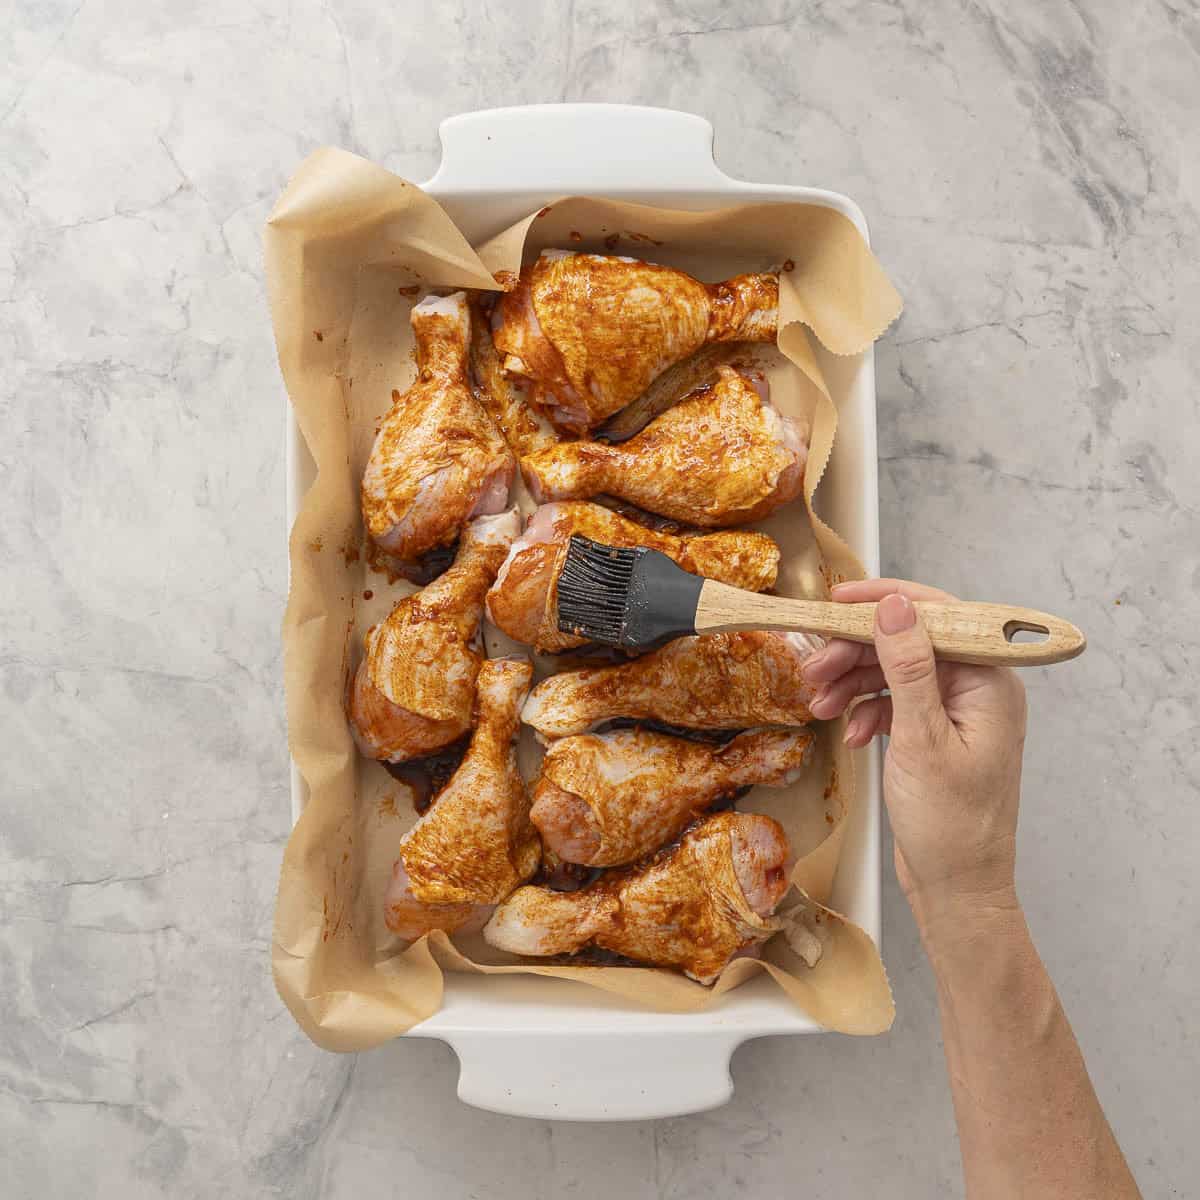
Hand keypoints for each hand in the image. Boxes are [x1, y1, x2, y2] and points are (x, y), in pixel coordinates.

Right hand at [803, 579, 1027, 930]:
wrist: (957, 890)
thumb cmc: (951, 825)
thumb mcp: (921, 739)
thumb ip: (908, 667)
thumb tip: (896, 606)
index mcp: (990, 682)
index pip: (936, 616)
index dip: (883, 602)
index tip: (835, 601)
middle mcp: (979, 689)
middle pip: (909, 642)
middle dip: (857, 651)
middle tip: (812, 665)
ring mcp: (958, 712)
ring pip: (896, 672)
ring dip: (854, 682)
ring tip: (816, 701)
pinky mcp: (938, 733)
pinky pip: (896, 702)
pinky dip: (867, 711)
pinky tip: (850, 732)